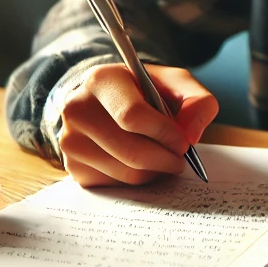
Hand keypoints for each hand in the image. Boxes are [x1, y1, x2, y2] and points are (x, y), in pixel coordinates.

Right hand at [59, 63, 218, 186]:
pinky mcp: (73, 167)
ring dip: (155, 171)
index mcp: (102, 80)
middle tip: (180, 158)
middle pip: (130, 150)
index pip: (131, 116)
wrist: (107, 100)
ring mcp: (70, 140)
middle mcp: (77, 108)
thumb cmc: (145, 90)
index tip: (183, 142)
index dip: (164, 133)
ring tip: (164, 157)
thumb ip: (197, 101)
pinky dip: (138, 180)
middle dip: (165, 159)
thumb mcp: (175, 83)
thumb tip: (191, 136)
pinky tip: (142, 162)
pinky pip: (115, 186)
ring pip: (125, 172)